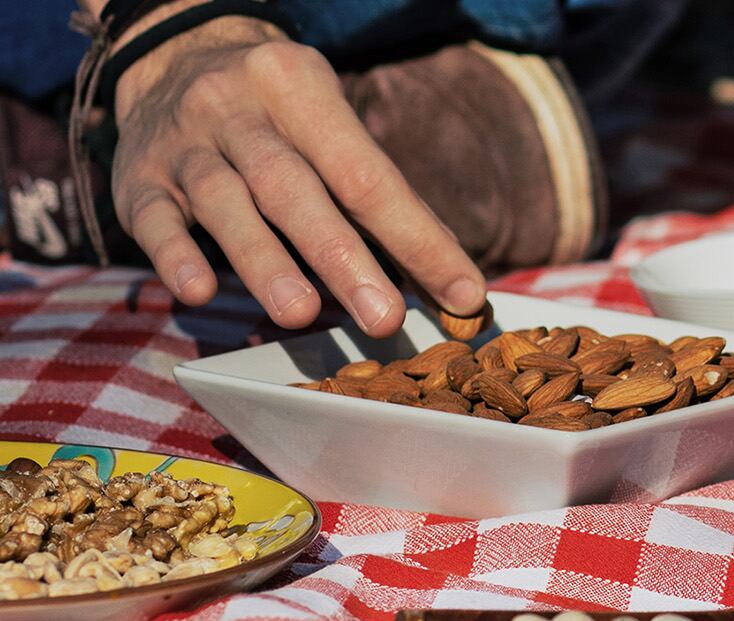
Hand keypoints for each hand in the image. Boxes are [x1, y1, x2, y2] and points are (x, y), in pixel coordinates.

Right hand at [107, 4, 484, 333]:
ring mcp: (182, 145)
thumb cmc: (278, 115)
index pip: (367, 175)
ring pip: (225, 204)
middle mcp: (236, 112)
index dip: (416, 238)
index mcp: (300, 91)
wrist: (168, 55)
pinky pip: (154, 220)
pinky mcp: (136, 180)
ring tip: (300, 315)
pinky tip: (198, 291)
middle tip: (383, 318)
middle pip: (294, 189)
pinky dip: (176, 256)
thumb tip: (452, 283)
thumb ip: (382, 198)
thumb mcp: (331, 126)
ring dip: (264, 263)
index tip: (462, 293)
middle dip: (341, 257)